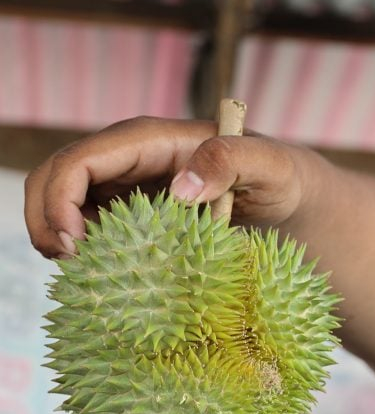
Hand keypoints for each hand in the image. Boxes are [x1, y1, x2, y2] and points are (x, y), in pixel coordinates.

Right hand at [24, 116, 313, 257]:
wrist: (289, 197)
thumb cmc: (281, 177)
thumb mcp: (270, 166)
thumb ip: (232, 161)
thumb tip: (181, 189)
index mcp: (151, 141)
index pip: (80, 161)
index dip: (60, 199)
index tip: (75, 245)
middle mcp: (130, 159)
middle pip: (57, 179)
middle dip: (46, 219)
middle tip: (69, 264)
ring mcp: (129, 185)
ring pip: (66, 203)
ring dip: (59, 236)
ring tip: (82, 271)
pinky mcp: (136, 212)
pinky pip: (91, 226)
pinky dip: (85, 249)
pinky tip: (103, 272)